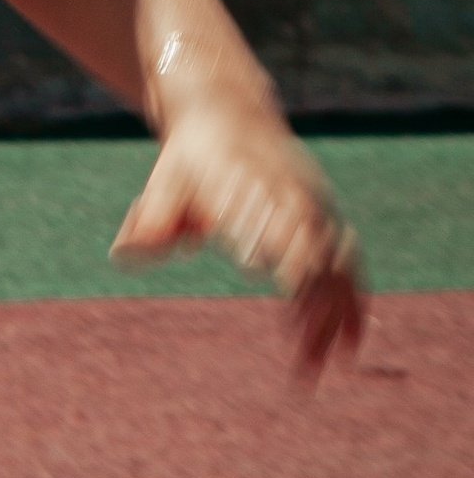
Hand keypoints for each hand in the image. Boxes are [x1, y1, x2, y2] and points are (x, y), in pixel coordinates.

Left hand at [111, 101, 365, 375]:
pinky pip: (349, 263)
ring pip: (339, 266)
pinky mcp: (326, 218)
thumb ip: (149, 222)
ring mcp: (316, 207)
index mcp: (255, 192)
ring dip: (335, 317)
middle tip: (305, 360)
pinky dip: (352, 302)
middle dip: (316, 309)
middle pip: (317, 257)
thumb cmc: (188, 160)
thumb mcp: (162, 185)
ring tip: (324, 364)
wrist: (226, 112)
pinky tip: (348, 343)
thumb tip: (124, 253)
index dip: (292, 259)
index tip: (292, 296)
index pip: (282, 230)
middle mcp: (293, 198)